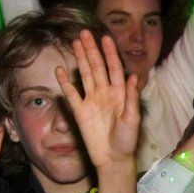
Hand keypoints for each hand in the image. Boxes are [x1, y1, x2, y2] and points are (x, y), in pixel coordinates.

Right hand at [57, 31, 141, 167]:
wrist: (113, 159)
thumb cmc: (127, 140)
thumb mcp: (133, 119)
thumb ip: (131, 98)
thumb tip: (133, 77)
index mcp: (119, 93)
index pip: (114, 68)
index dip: (110, 53)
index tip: (105, 38)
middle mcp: (104, 93)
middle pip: (97, 67)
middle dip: (91, 50)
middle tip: (85, 33)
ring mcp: (91, 101)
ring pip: (85, 75)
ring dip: (80, 60)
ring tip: (75, 43)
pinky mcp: (80, 112)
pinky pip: (72, 94)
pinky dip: (66, 83)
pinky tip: (60, 71)